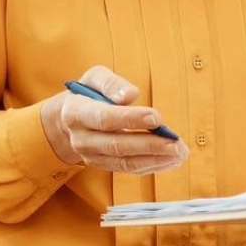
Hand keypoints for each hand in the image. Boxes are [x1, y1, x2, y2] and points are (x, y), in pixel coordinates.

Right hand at [39, 65, 188, 174]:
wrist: (66, 120)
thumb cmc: (88, 93)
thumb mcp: (94, 77)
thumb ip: (111, 83)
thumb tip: (130, 94)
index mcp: (76, 112)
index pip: (105, 118)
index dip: (131, 119)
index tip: (157, 117)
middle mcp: (81, 138)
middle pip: (117, 144)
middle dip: (150, 145)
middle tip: (176, 143)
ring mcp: (91, 155)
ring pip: (124, 161)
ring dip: (155, 159)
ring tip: (180, 153)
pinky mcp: (102, 164)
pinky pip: (127, 168)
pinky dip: (150, 166)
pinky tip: (171, 160)